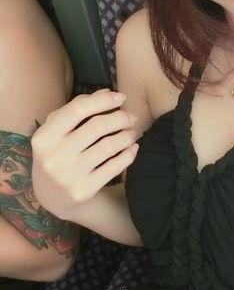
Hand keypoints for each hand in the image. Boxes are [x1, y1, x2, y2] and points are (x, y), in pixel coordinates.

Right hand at [31, 88, 138, 219]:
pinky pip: (114, 167)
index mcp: (44, 137)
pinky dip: (128, 154)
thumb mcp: (57, 131)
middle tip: (132, 117)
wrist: (53, 197)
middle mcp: (54, 156)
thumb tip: (107, 91)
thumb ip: (78, 108)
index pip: (77, 109)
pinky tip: (133, 148)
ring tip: (132, 133)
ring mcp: (68, 176)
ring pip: (109, 146)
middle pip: (97, 126)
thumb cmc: (59, 154)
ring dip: (127, 136)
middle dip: (121, 118)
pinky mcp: (83, 191)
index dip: (103, 100)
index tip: (121, 97)